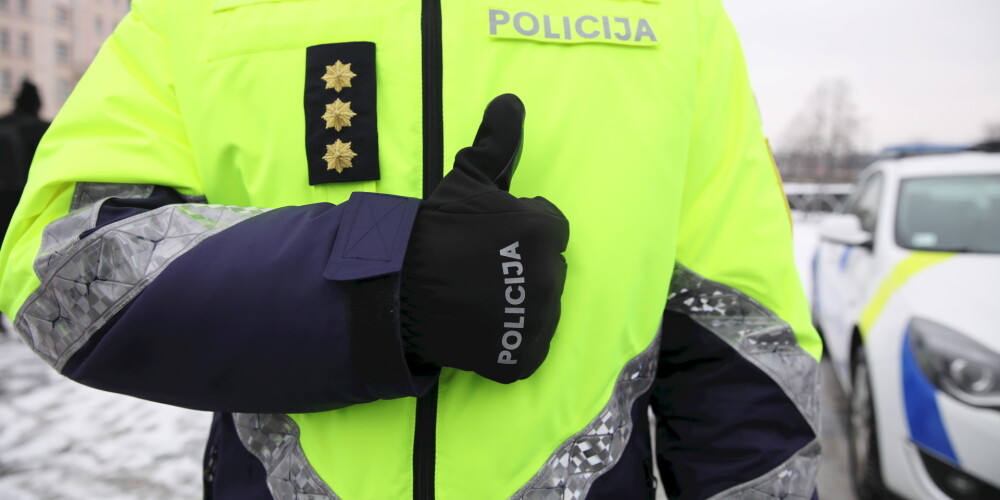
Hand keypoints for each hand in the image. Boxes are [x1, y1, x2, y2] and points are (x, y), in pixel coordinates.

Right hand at [401, 94, 569, 383]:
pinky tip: (479, 326)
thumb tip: (511, 101)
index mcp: (542, 231)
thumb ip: (497, 142)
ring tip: (477, 298)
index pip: (550, 231)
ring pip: (539, 308)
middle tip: (479, 270)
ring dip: (517, 303)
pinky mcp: (521, 358)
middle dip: (520, 267)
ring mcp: (535, 321)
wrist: (394, 289)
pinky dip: (508, 342)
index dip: (519, 232)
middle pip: (547, 270)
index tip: (489, 239)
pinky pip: (527, 348)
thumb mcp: (465, 180)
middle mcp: (548, 277)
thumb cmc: (431, 232)